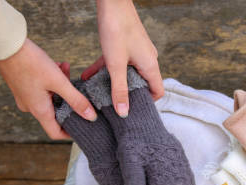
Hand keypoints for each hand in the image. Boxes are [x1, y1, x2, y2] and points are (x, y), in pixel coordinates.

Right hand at [0, 39, 96, 139]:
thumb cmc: (31, 63)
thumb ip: (76, 100)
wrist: (5, 44)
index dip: (70, 132)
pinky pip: (42, 88)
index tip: (83, 126)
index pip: (55, 133)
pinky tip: (59, 65)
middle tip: (77, 87)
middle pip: (56, 112)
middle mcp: (30, 107)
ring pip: (51, 96)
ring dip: (62, 85)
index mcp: (39, 110)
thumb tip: (91, 117)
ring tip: (66, 69)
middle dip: (69, 100)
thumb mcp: (58, 82)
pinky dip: (52, 79)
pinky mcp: (23, 85)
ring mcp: (25, 96)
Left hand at [81, 0, 163, 116]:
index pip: (157, 91)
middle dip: (127, 94)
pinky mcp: (127, 44)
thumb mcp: (115, 64)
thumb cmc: (116, 28)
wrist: (112, 0)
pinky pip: (118, 62)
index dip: (147, 102)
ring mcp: (137, 51)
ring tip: (97, 91)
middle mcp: (147, 59)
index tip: (132, 109)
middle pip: (142, 83)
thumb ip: (119, 89)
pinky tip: (88, 75)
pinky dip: (106, 69)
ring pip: (127, 73)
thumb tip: (124, 112)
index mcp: (150, 66)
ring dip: (113, 82)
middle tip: (113, 104)